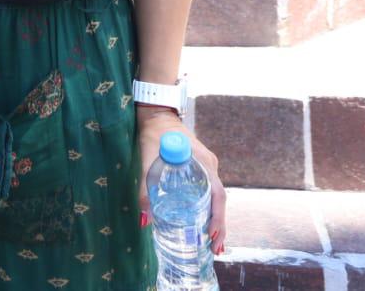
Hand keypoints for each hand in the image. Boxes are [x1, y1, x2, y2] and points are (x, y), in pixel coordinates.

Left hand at [137, 108, 225, 257]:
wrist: (157, 114)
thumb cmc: (154, 134)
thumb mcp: (147, 160)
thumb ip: (145, 189)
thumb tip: (144, 220)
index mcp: (204, 162)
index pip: (217, 194)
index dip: (218, 217)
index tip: (214, 236)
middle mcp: (210, 166)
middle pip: (219, 200)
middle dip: (219, 226)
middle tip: (215, 250)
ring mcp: (207, 167)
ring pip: (215, 197)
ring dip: (215, 220)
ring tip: (212, 244)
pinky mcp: (200, 168)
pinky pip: (208, 191)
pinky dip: (209, 208)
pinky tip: (204, 222)